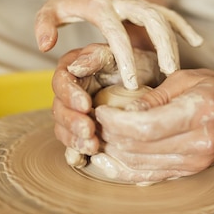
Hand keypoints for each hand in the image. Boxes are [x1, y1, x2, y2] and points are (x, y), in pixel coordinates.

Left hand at [36, 0, 202, 88]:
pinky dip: (182, 25)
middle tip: (169, 73)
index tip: (131, 82)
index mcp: (100, 6)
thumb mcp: (47, 12)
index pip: (116, 31)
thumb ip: (43, 27)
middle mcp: (123, 1)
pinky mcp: (144, 4)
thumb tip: (46, 46)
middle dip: (162, 44)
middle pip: (150, 19)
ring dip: (174, 40)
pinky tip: (196, 41)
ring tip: (178, 69)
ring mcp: (136, 1)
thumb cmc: (61, 2)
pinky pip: (168, 13)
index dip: (125, 56)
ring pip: (163, 16)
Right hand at [52, 44, 160, 166]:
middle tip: (89, 131)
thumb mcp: (120, 54)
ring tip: (92, 146)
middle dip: (72, 122)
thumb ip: (96, 57)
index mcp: (74, 70)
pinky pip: (74, 145)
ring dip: (74, 140)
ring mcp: (76, 115)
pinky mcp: (85, 133)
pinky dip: (76, 153)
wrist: (155, 82)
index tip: (86, 105)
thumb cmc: (137, 63)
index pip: (61, 82)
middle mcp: (70, 94)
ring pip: (63, 130)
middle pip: (59, 110)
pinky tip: (83, 159)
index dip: (69, 95)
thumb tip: (75, 66)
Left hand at [91, 69, 213, 183]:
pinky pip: (150, 176)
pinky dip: (125, 170)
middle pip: (140, 148)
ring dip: (114, 153)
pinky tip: (109, 160)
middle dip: (110, 136)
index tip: (100, 111)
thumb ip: (152, 97)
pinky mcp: (189, 173)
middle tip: (94, 122)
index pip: (146, 127)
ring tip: (100, 136)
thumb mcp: (184, 79)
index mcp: (200, 114)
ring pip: (141, 165)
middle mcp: (199, 144)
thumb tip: (122, 112)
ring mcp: (195, 163)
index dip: (116, 122)